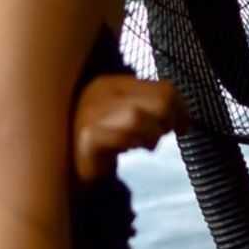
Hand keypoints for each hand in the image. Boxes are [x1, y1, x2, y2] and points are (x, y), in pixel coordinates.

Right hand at [72, 72, 189, 182]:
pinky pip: (121, 137)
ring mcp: (91, 113)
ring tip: (143, 145)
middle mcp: (101, 92)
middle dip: (168, 122)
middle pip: (158, 101)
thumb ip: (149, 109)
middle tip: (161, 137)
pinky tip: (128, 150)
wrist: (64, 165)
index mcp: (113, 83)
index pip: (163, 87)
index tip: (184, 127)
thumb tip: (182, 117)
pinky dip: (132, 144)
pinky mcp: (87, 137)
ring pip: (140, 117)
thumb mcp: (125, 117)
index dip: (181, 109)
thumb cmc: (100, 142)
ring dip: (151, 136)